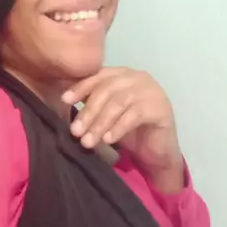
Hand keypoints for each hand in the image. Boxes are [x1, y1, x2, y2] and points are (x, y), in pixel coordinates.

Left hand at [62, 68, 184, 192]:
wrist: (158, 152)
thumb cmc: (130, 132)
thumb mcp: (107, 114)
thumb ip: (92, 103)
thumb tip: (65, 100)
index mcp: (123, 74)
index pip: (99, 75)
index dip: (81, 87)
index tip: (65, 101)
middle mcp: (138, 77)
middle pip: (108, 89)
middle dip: (88, 111)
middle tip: (76, 131)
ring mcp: (152, 91)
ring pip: (119, 102)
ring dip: (100, 123)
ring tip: (88, 141)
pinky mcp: (161, 108)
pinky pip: (134, 115)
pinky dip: (118, 128)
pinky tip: (108, 140)